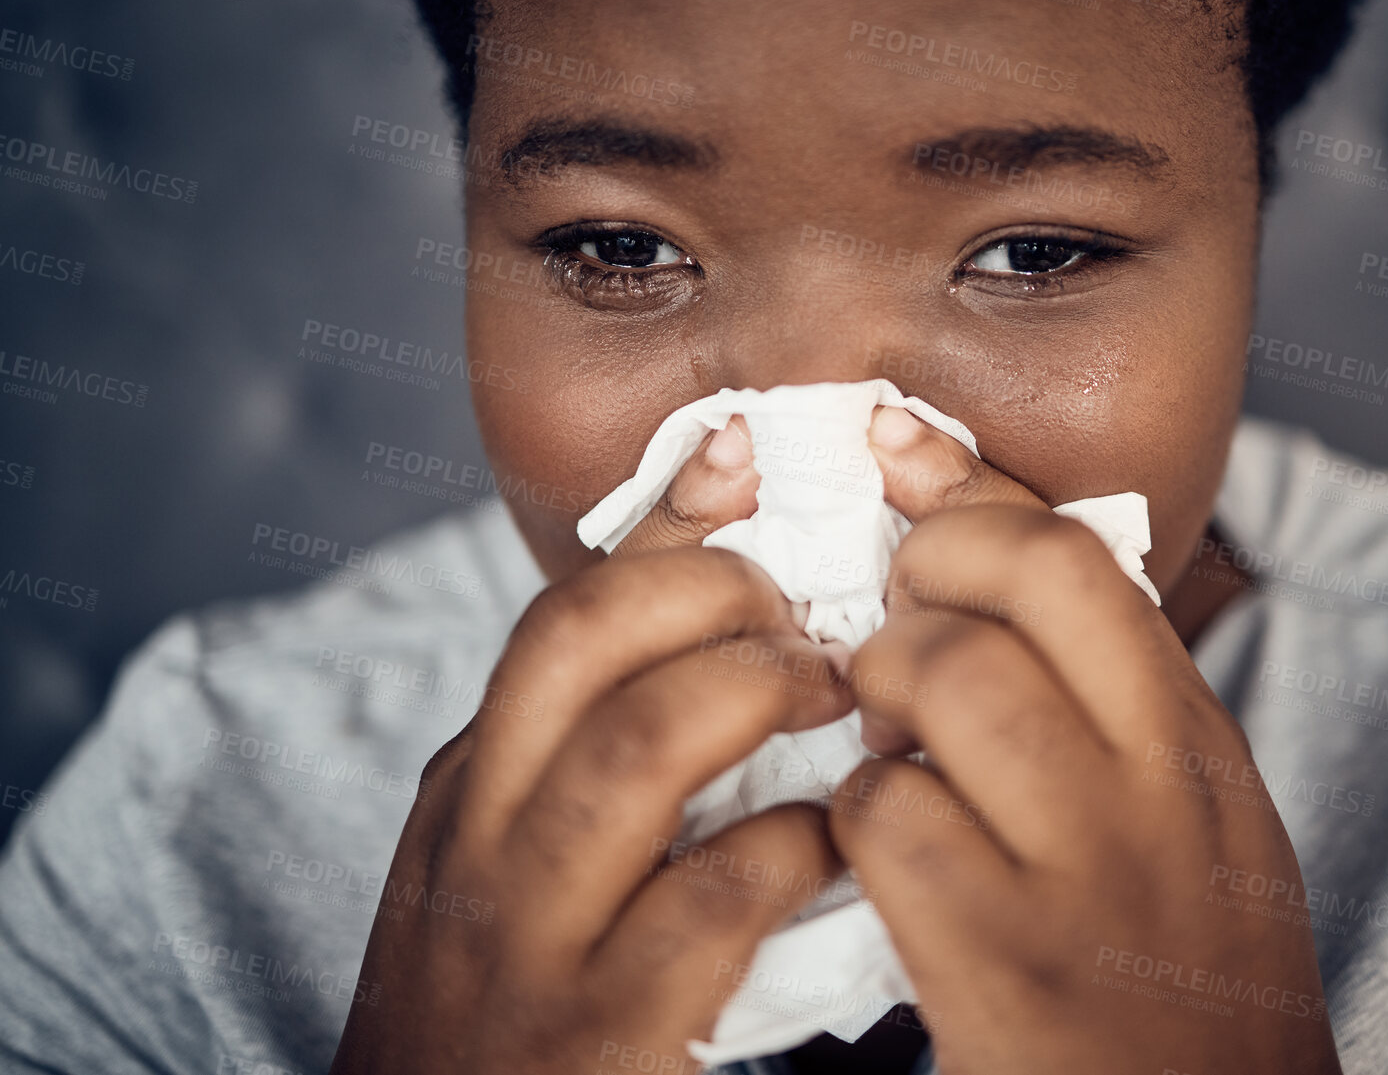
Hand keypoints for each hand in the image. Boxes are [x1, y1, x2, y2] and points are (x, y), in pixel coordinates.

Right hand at [332, 420, 852, 1073]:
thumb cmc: (503, 1003)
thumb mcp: (504, 866)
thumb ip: (580, 764)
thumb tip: (705, 649)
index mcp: (471, 783)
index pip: (563, 615)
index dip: (665, 526)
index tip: (744, 455)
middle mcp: (484, 837)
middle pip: (580, 643)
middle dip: (710, 591)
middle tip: (804, 614)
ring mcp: (534, 932)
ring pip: (641, 745)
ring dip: (756, 691)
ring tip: (831, 695)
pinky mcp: (601, 1031)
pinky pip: (714, 899)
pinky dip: (797, 846)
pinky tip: (832, 842)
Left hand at [828, 407, 1339, 1074]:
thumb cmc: (1182, 979)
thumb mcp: (1192, 826)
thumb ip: (1115, 709)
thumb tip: (995, 591)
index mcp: (1197, 740)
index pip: (1083, 557)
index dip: (969, 488)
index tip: (893, 444)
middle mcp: (1156, 785)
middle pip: (1015, 587)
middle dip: (919, 581)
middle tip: (895, 640)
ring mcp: (1084, 870)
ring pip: (943, 679)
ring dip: (880, 697)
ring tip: (889, 749)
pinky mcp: (1003, 962)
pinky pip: (887, 819)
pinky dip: (858, 819)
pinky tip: (880, 854)